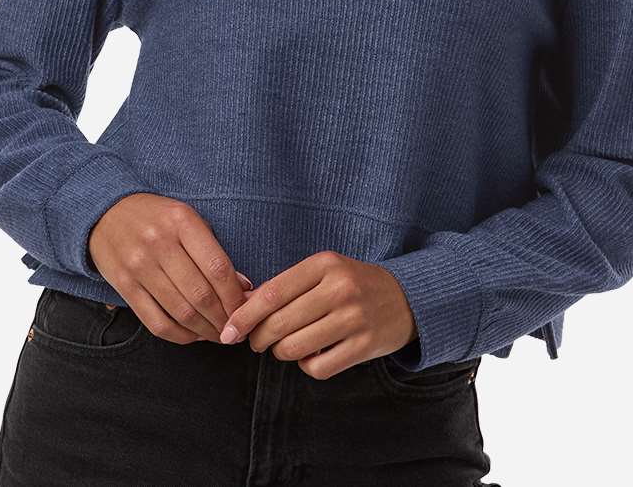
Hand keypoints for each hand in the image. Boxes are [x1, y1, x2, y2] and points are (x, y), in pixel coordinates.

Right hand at [88, 193, 254, 343]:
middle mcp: (160, 243)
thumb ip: (212, 250)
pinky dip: (180, 336)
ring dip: (205, 330)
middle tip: (235, 329)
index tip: (246, 309)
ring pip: (181, 312)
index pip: (217, 267)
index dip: (235, 295)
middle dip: (224, 318)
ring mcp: (139, 266)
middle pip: (201, 294)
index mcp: (182, 221)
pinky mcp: (123, 286)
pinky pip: (156, 322)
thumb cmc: (157, 217)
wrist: (106, 213)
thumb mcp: (187, 219)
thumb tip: (242, 288)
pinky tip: (194, 335)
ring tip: (219, 334)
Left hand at [214, 250, 417, 378]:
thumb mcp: (322, 272)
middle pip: (279, 324)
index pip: (272, 293)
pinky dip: (307, 365)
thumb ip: (284, 286)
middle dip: (258, 338)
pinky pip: (318, 367)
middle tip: (256, 342)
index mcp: (325, 264)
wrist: (405, 298)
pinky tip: (311, 354)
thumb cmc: (351, 284)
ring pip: (294, 348)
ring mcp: (354, 318)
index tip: (228, 331)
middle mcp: (340, 288)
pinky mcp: (364, 346)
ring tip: (285, 346)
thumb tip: (241, 307)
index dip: (244, 316)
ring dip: (281, 353)